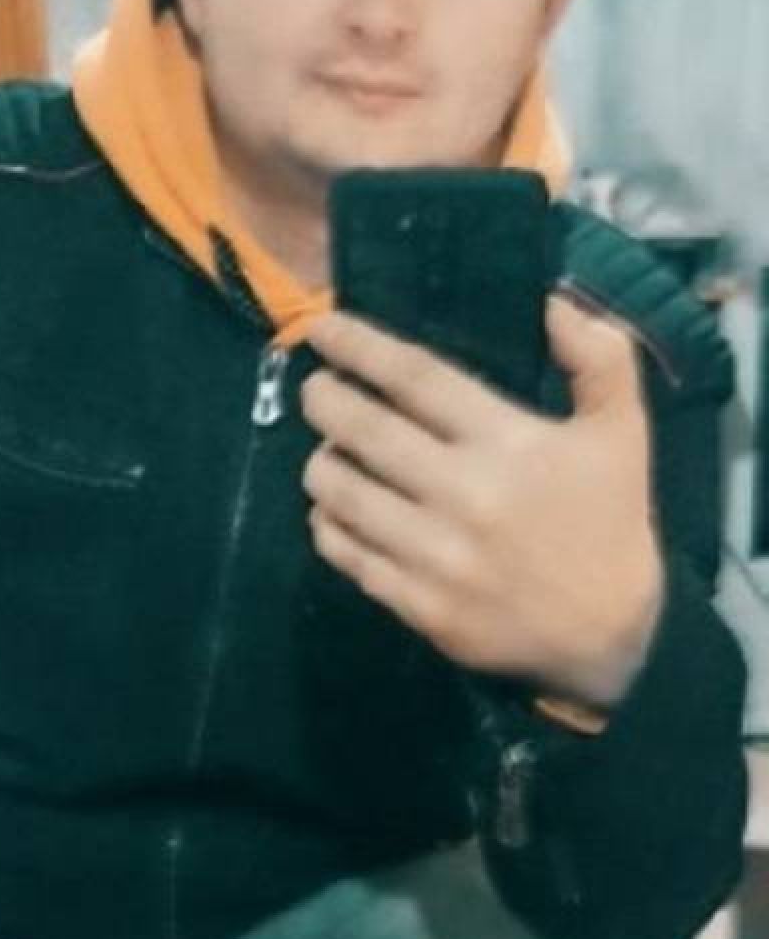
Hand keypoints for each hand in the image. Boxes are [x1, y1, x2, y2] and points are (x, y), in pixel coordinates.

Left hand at [301, 289, 664, 708]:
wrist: (611, 637)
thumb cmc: (609, 521)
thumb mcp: (624, 430)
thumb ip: (598, 358)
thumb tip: (552, 301)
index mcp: (509, 444)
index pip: (415, 378)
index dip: (359, 347)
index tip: (323, 329)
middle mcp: (465, 495)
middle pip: (362, 430)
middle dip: (324, 400)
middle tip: (315, 388)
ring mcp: (437, 556)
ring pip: (341, 493)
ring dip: (320, 462)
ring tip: (326, 450)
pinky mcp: (419, 606)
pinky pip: (347, 554)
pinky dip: (328, 524)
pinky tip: (333, 509)